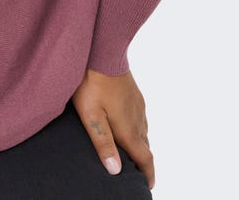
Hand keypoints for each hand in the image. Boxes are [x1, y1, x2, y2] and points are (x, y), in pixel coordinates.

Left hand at [71, 68, 154, 189]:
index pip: (145, 158)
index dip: (147, 175)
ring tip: (132, 154)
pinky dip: (137, 130)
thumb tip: (115, 170)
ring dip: (140, 146)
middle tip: (138, 174)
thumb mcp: (91, 116)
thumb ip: (103, 143)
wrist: (103, 52)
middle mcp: (138, 119)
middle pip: (145, 147)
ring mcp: (138, 106)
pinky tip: (127, 126)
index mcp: (129, 129)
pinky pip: (141, 118)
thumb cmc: (92, 84)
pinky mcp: (135, 95)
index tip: (147, 187)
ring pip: (143, 132)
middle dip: (144, 162)